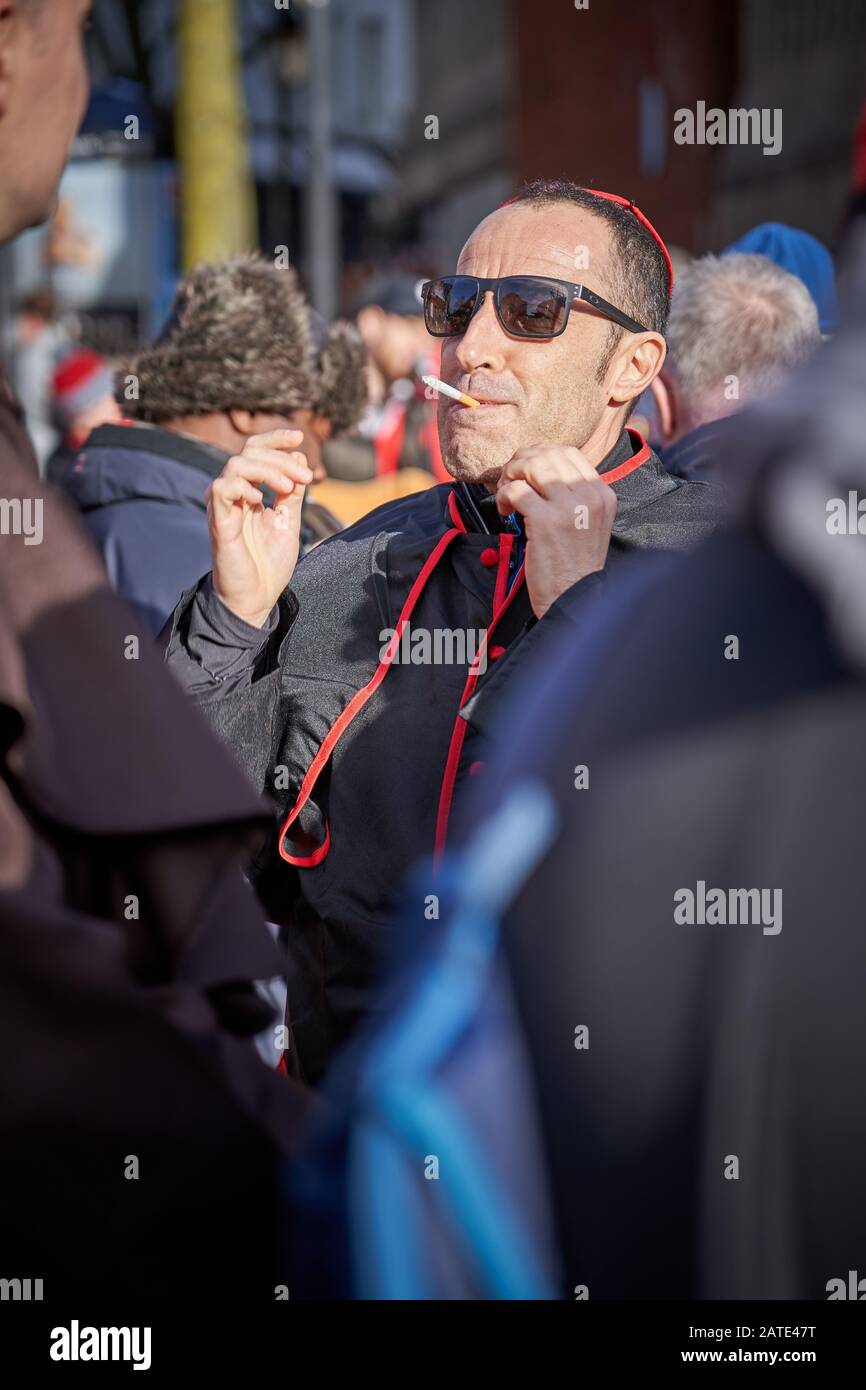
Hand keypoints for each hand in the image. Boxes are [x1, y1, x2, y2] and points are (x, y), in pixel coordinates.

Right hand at [207, 430, 313, 627]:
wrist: (257, 599)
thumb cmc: (269, 564)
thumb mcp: (289, 522)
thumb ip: (292, 494)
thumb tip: (298, 458)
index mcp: (249, 493)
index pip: (255, 451)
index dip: (275, 439)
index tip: (299, 438)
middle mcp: (233, 495)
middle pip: (248, 452)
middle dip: (280, 457)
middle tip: (305, 477)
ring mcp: (223, 507)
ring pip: (236, 464)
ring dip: (268, 470)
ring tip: (288, 489)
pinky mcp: (218, 522)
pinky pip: (221, 488)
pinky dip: (243, 486)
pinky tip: (261, 500)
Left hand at [496, 443, 616, 618]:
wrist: (573, 598)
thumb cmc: (574, 565)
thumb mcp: (589, 523)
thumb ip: (574, 496)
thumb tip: (539, 469)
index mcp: (602, 494)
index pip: (568, 453)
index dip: (539, 454)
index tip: (524, 470)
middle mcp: (589, 496)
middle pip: (547, 455)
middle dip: (520, 463)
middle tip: (508, 481)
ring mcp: (568, 508)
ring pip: (531, 467)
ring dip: (510, 476)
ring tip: (507, 495)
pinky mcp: (545, 521)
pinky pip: (515, 491)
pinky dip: (503, 497)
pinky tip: (505, 513)